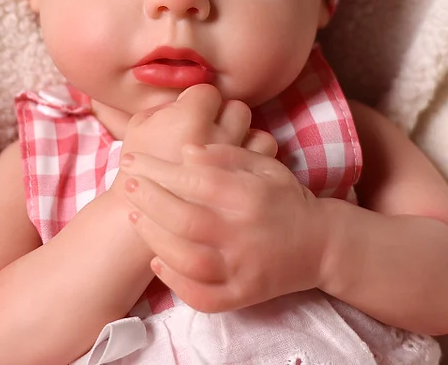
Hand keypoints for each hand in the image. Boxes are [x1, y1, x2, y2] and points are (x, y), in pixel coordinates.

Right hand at [112, 85, 276, 196]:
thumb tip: (185, 99)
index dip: (196, 101)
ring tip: (225, 145)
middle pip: (235, 107)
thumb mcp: (138, 129)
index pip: (207, 92)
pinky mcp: (248, 183)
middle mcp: (218, 135)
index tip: (189, 113)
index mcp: (190, 118)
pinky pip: (264, 155)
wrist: (142, 225)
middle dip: (222, 115)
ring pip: (254, 130)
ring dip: (242, 134)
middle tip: (207, 128)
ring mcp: (237, 160)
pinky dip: (254, 157)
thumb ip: (163, 107)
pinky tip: (237, 164)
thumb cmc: (137, 174)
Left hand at [118, 143, 324, 311]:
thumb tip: (186, 151)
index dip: (159, 169)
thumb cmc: (285, 198)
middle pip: (185, 219)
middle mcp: (243, 232)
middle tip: (127, 184)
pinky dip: (175, 282)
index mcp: (248, 195)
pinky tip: (157, 262)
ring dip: (155, 238)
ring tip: (134, 216)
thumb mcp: (263, 165)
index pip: (195, 179)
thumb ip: (225, 155)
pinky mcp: (242, 295)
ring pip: (188, 259)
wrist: (320, 243)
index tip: (134, 159)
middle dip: (149, 199)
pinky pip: (202, 296)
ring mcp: (242, 268)